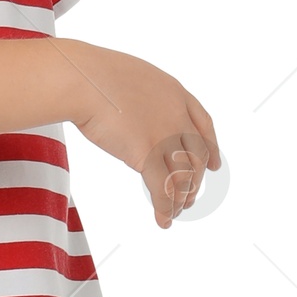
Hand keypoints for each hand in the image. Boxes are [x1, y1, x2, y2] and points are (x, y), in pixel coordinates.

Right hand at [66, 45, 221, 228]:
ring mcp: (165, 135)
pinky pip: (164, 189)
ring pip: (183, 175)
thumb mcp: (129, 79)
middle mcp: (177, 115)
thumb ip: (141, 98)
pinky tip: (163, 221)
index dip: (211, 148)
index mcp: (175, 92)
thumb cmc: (91, 75)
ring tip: (176, 212)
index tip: (214, 165)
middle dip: (195, 180)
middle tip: (190, 198)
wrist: (83, 80)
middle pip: (196, 155)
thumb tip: (130, 112)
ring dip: (182, 198)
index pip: (204, 124)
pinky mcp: (148, 154)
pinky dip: (165, 208)